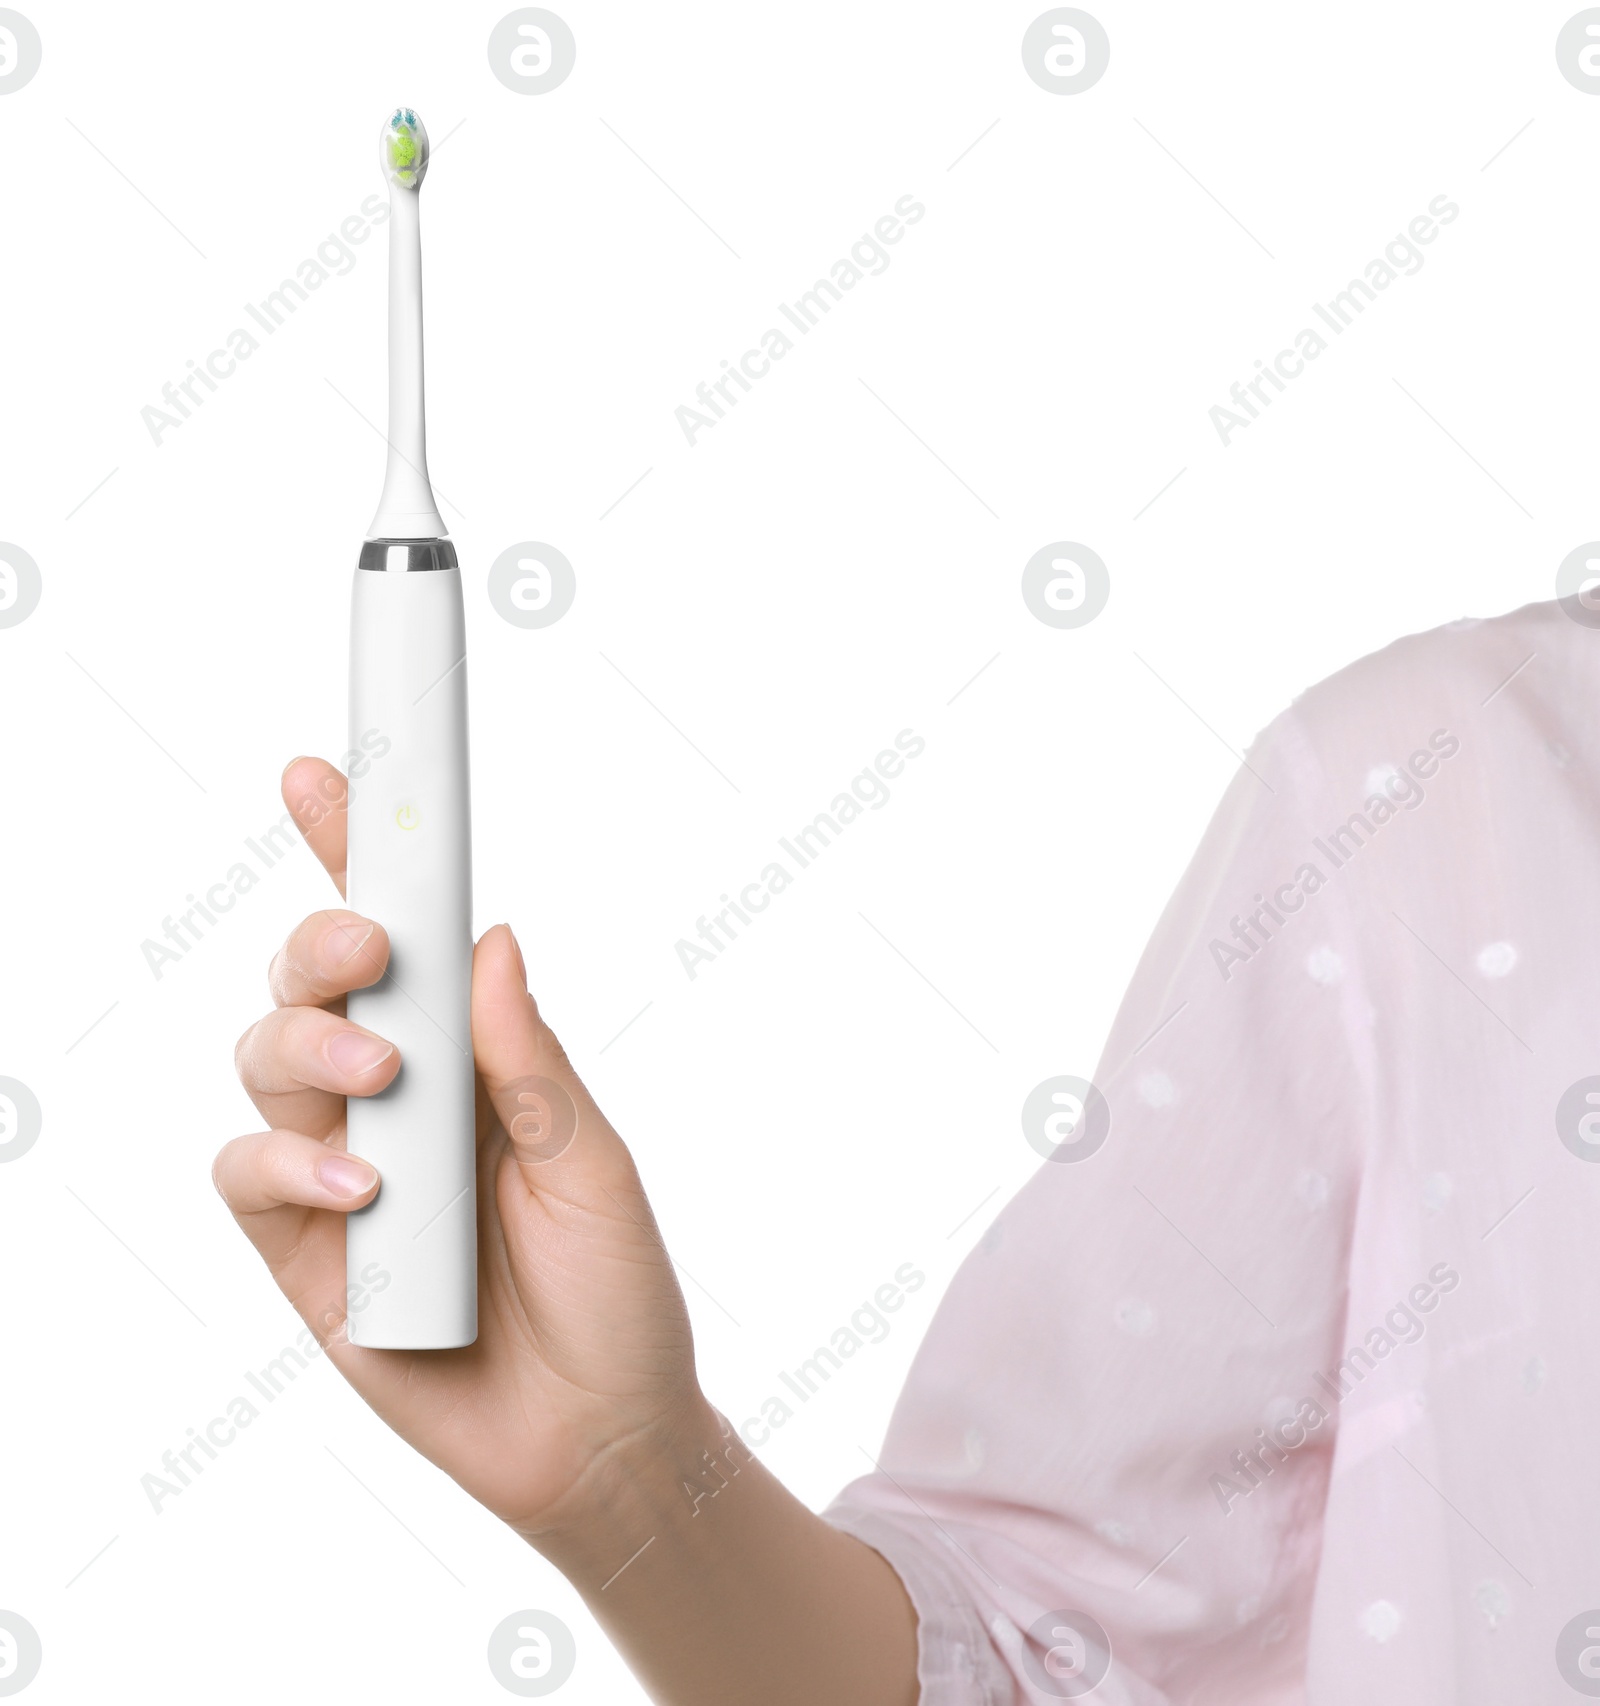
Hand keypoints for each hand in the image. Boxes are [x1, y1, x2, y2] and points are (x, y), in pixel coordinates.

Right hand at [214, 757, 703, 1539]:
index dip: (355, 859)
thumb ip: (530, 1061)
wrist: (599, 1436)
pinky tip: (363, 1189)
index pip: (401, 944)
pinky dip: (290, 1161)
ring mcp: (341, 1170)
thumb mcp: (594, 1163)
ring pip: (266, 1058)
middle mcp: (396, 1099)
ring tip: (384, 1090)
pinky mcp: (301, 1251)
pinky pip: (248, 1172)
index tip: (324, 776)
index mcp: (471, 1059)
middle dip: (325, 944)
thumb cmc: (616, 1293)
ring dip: (311, 1051)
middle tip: (370, 954)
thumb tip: (490, 938)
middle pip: (313, 982)